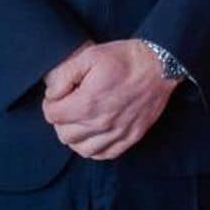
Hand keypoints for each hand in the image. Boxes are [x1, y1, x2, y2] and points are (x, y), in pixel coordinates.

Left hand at [40, 40, 177, 159]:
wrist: (159, 65)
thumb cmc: (124, 58)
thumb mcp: (89, 55)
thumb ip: (64, 75)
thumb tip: (52, 94)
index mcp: (88, 103)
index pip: (53, 116)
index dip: (51, 104)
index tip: (58, 97)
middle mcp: (101, 123)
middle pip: (65, 135)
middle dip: (61, 121)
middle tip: (68, 107)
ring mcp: (118, 133)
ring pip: (82, 150)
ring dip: (76, 137)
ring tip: (79, 122)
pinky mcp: (131, 137)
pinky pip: (105, 154)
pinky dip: (95, 148)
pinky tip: (95, 134)